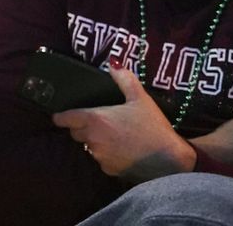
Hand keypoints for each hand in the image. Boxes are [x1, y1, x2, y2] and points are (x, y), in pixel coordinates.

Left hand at [53, 65, 195, 182]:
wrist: (171, 160)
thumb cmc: (154, 126)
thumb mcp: (141, 98)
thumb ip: (124, 79)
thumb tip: (113, 63)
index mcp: (94, 119)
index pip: (64, 119)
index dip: (61, 117)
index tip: (61, 116)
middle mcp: (91, 139)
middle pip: (75, 133)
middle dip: (82, 128)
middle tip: (99, 123)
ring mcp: (99, 156)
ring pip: (88, 147)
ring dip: (95, 142)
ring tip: (114, 136)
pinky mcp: (108, 170)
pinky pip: (101, 160)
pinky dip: (107, 156)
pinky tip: (122, 150)